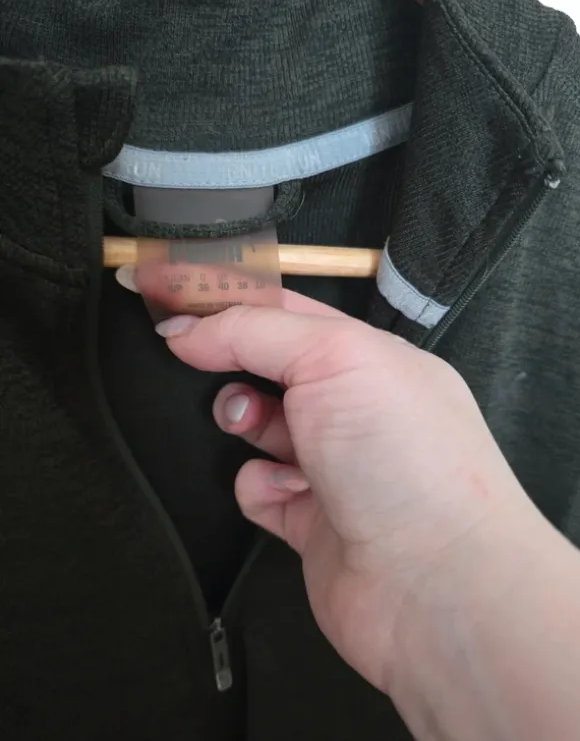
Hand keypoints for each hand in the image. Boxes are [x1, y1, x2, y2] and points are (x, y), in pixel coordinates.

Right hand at [120, 266, 536, 695]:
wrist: (435, 583)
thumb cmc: (398, 452)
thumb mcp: (332, 359)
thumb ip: (252, 332)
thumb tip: (184, 327)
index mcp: (373, 359)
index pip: (291, 314)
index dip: (233, 305)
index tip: (177, 305)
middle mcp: (358, 410)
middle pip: (273, 371)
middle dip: (235, 366)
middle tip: (214, 370)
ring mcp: (336, 468)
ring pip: (263, 429)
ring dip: (245, 422)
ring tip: (248, 426)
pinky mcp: (314, 524)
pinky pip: (262, 491)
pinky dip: (260, 488)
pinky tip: (285, 493)